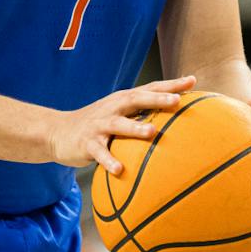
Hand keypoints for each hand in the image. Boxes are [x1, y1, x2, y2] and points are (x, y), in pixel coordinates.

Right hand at [46, 76, 195, 173]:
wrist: (57, 132)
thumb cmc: (99, 124)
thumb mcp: (119, 113)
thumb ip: (142, 112)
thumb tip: (176, 112)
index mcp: (123, 100)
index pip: (150, 88)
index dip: (171, 84)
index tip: (193, 81)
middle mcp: (112, 108)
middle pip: (136, 99)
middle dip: (156, 98)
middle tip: (177, 99)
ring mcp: (99, 125)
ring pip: (118, 125)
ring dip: (135, 128)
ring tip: (152, 132)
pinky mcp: (87, 144)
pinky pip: (100, 153)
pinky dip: (109, 161)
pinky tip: (120, 170)